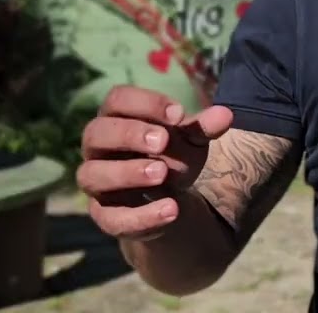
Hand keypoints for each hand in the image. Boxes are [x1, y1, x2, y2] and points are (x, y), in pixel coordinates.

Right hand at [76, 85, 232, 240]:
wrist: (168, 196)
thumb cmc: (172, 154)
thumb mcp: (191, 140)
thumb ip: (204, 128)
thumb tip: (226, 115)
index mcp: (117, 118)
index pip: (118, 99)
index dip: (145, 103)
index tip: (178, 113)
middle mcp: (98, 148)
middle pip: (96, 133)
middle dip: (129, 135)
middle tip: (163, 141)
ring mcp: (97, 182)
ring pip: (91, 175)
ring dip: (126, 173)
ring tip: (161, 173)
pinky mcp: (105, 215)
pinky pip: (110, 219)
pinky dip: (141, 216)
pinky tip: (171, 210)